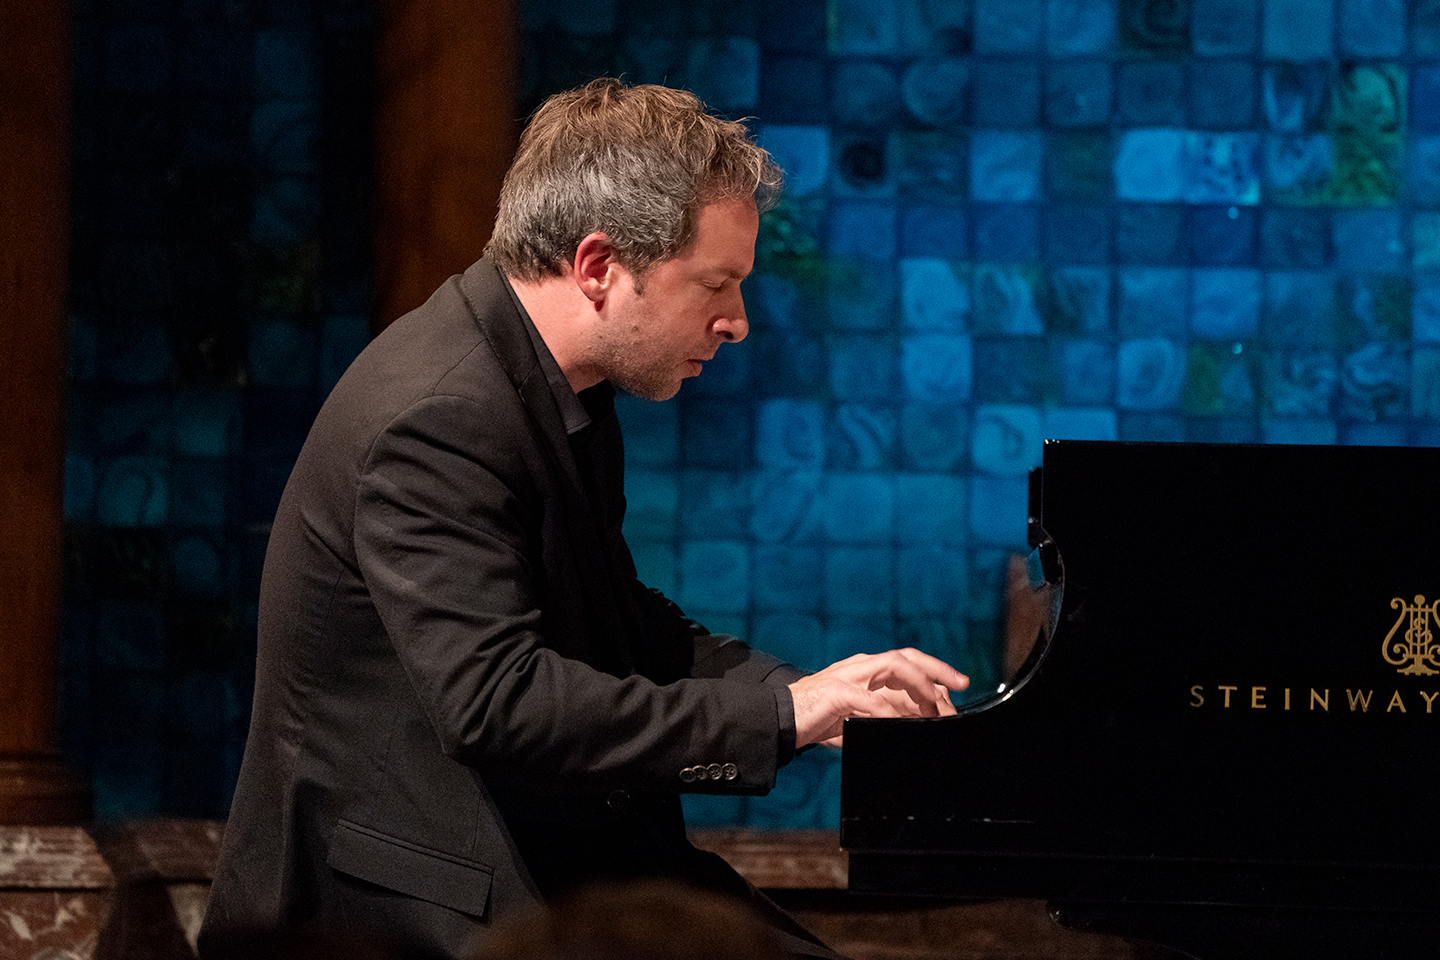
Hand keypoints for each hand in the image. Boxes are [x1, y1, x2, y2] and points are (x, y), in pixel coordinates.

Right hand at [788, 648, 969, 747]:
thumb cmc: (818, 718)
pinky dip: (887, 711)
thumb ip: (884, 717)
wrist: (780, 719)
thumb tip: (913, 725)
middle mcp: (861, 666)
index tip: (956, 693)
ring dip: (919, 686)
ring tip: (934, 707)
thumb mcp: (858, 718)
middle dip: (937, 670)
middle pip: (907, 658)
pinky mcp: (836, 692)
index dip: (935, 674)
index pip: (908, 664)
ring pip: (894, 666)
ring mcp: (848, 676)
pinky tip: (898, 723)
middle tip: (961, 686)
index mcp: (867, 670)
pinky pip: (869, 699)